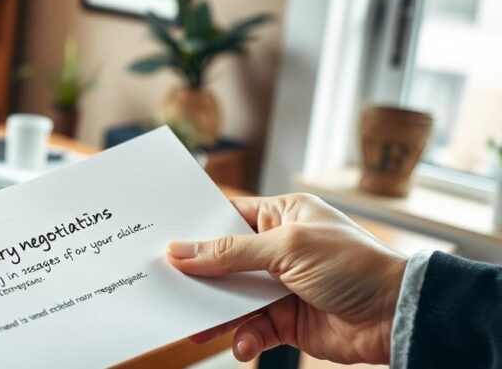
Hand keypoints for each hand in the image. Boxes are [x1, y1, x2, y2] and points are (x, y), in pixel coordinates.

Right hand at [166, 193, 406, 364]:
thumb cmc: (353, 265)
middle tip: (168, 286)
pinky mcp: (287, 320)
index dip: (197, 230)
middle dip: (200, 277)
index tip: (164, 241)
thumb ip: (231, 253)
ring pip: (234, 298)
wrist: (398, 316)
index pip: (228, 217)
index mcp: (283, 215)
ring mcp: (282, 286)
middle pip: (224, 261)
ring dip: (217, 314)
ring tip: (195, 327)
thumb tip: (181, 251)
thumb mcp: (287, 247)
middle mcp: (279, 249)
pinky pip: (253, 328)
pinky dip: (245, 339)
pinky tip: (244, 346)